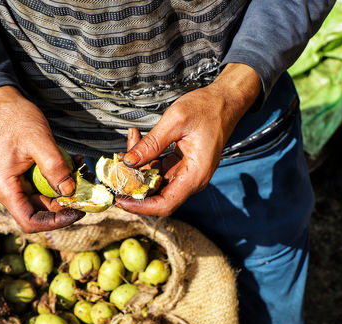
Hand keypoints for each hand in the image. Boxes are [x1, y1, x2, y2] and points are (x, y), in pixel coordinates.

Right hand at [0, 85, 83, 232]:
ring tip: (84, 174)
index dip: (54, 223)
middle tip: (89, 192)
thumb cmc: (15, 119)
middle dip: (66, 204)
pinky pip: (46, 184)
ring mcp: (17, 183)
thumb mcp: (39, 141)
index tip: (77, 212)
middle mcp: (9, 190)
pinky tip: (75, 164)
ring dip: (67, 190)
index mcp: (5, 188)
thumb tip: (71, 191)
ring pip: (46, 198)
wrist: (2, 102)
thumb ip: (55, 167)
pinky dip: (62, 177)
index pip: (30, 221)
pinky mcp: (25, 175)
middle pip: (41, 212)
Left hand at [116, 63, 261, 215]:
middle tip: (115, 170)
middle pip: (157, 195)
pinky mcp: (181, 164)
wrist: (225, 100)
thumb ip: (151, 144)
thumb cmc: (207, 108)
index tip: (120, 200)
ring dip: (138, 167)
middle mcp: (191, 179)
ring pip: (155, 181)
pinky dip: (146, 158)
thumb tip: (128, 162)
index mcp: (195, 175)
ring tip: (129, 142)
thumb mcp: (175, 121)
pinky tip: (137, 139)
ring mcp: (186, 173)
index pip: (165, 204)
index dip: (140, 206)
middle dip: (134, 184)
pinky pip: (159, 168)